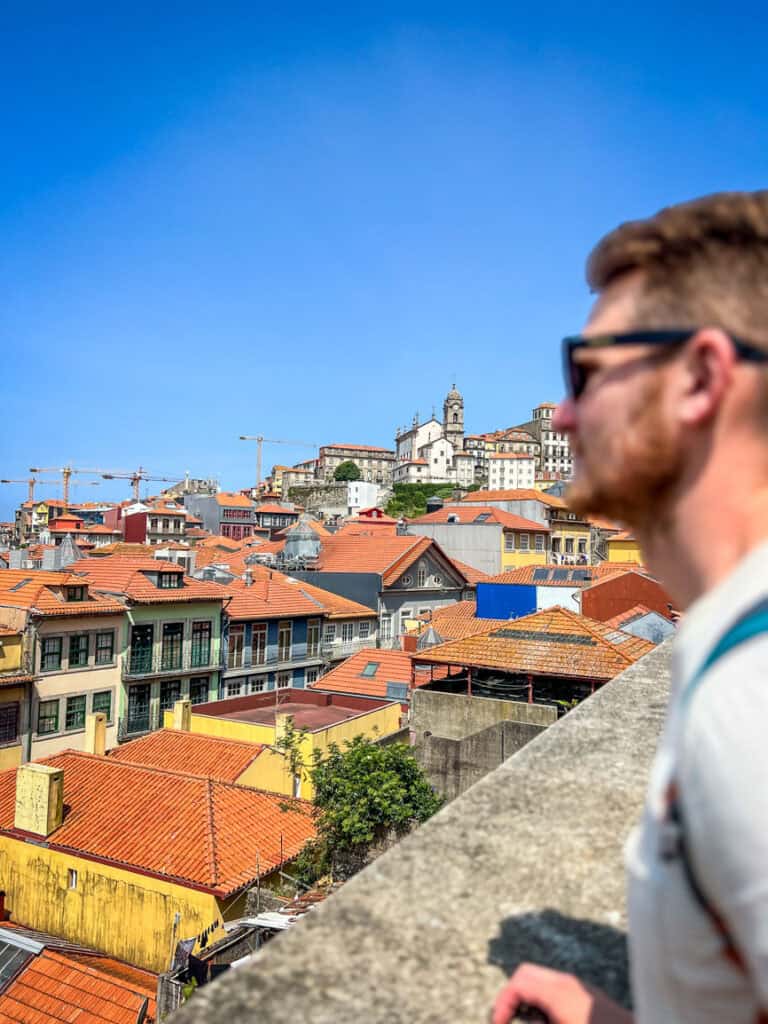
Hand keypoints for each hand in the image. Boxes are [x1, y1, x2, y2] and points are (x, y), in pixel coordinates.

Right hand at [492, 963, 632, 1023]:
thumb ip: (536, 1023)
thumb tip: (519, 1019)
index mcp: (556, 992)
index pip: (516, 985)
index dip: (501, 1005)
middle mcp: (565, 981)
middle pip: (525, 973)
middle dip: (511, 995)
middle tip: (507, 1020)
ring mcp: (577, 986)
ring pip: (541, 978)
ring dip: (528, 997)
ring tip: (528, 1022)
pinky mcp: (587, 994)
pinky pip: (556, 986)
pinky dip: (543, 999)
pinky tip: (549, 1020)